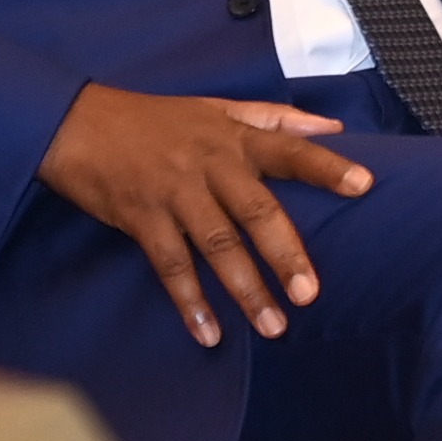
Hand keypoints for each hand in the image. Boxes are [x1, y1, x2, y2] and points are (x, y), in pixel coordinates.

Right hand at [36, 86, 374, 347]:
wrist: (77, 124)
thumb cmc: (158, 119)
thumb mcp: (219, 107)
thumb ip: (277, 118)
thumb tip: (334, 128)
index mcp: (235, 138)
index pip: (290, 149)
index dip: (326, 167)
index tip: (364, 185)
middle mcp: (211, 165)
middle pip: (257, 211)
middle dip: (285, 254)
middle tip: (310, 294)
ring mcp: (175, 194)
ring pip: (217, 246)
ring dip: (245, 290)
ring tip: (273, 327)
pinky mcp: (142, 219)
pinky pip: (171, 266)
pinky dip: (190, 301)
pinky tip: (209, 333)